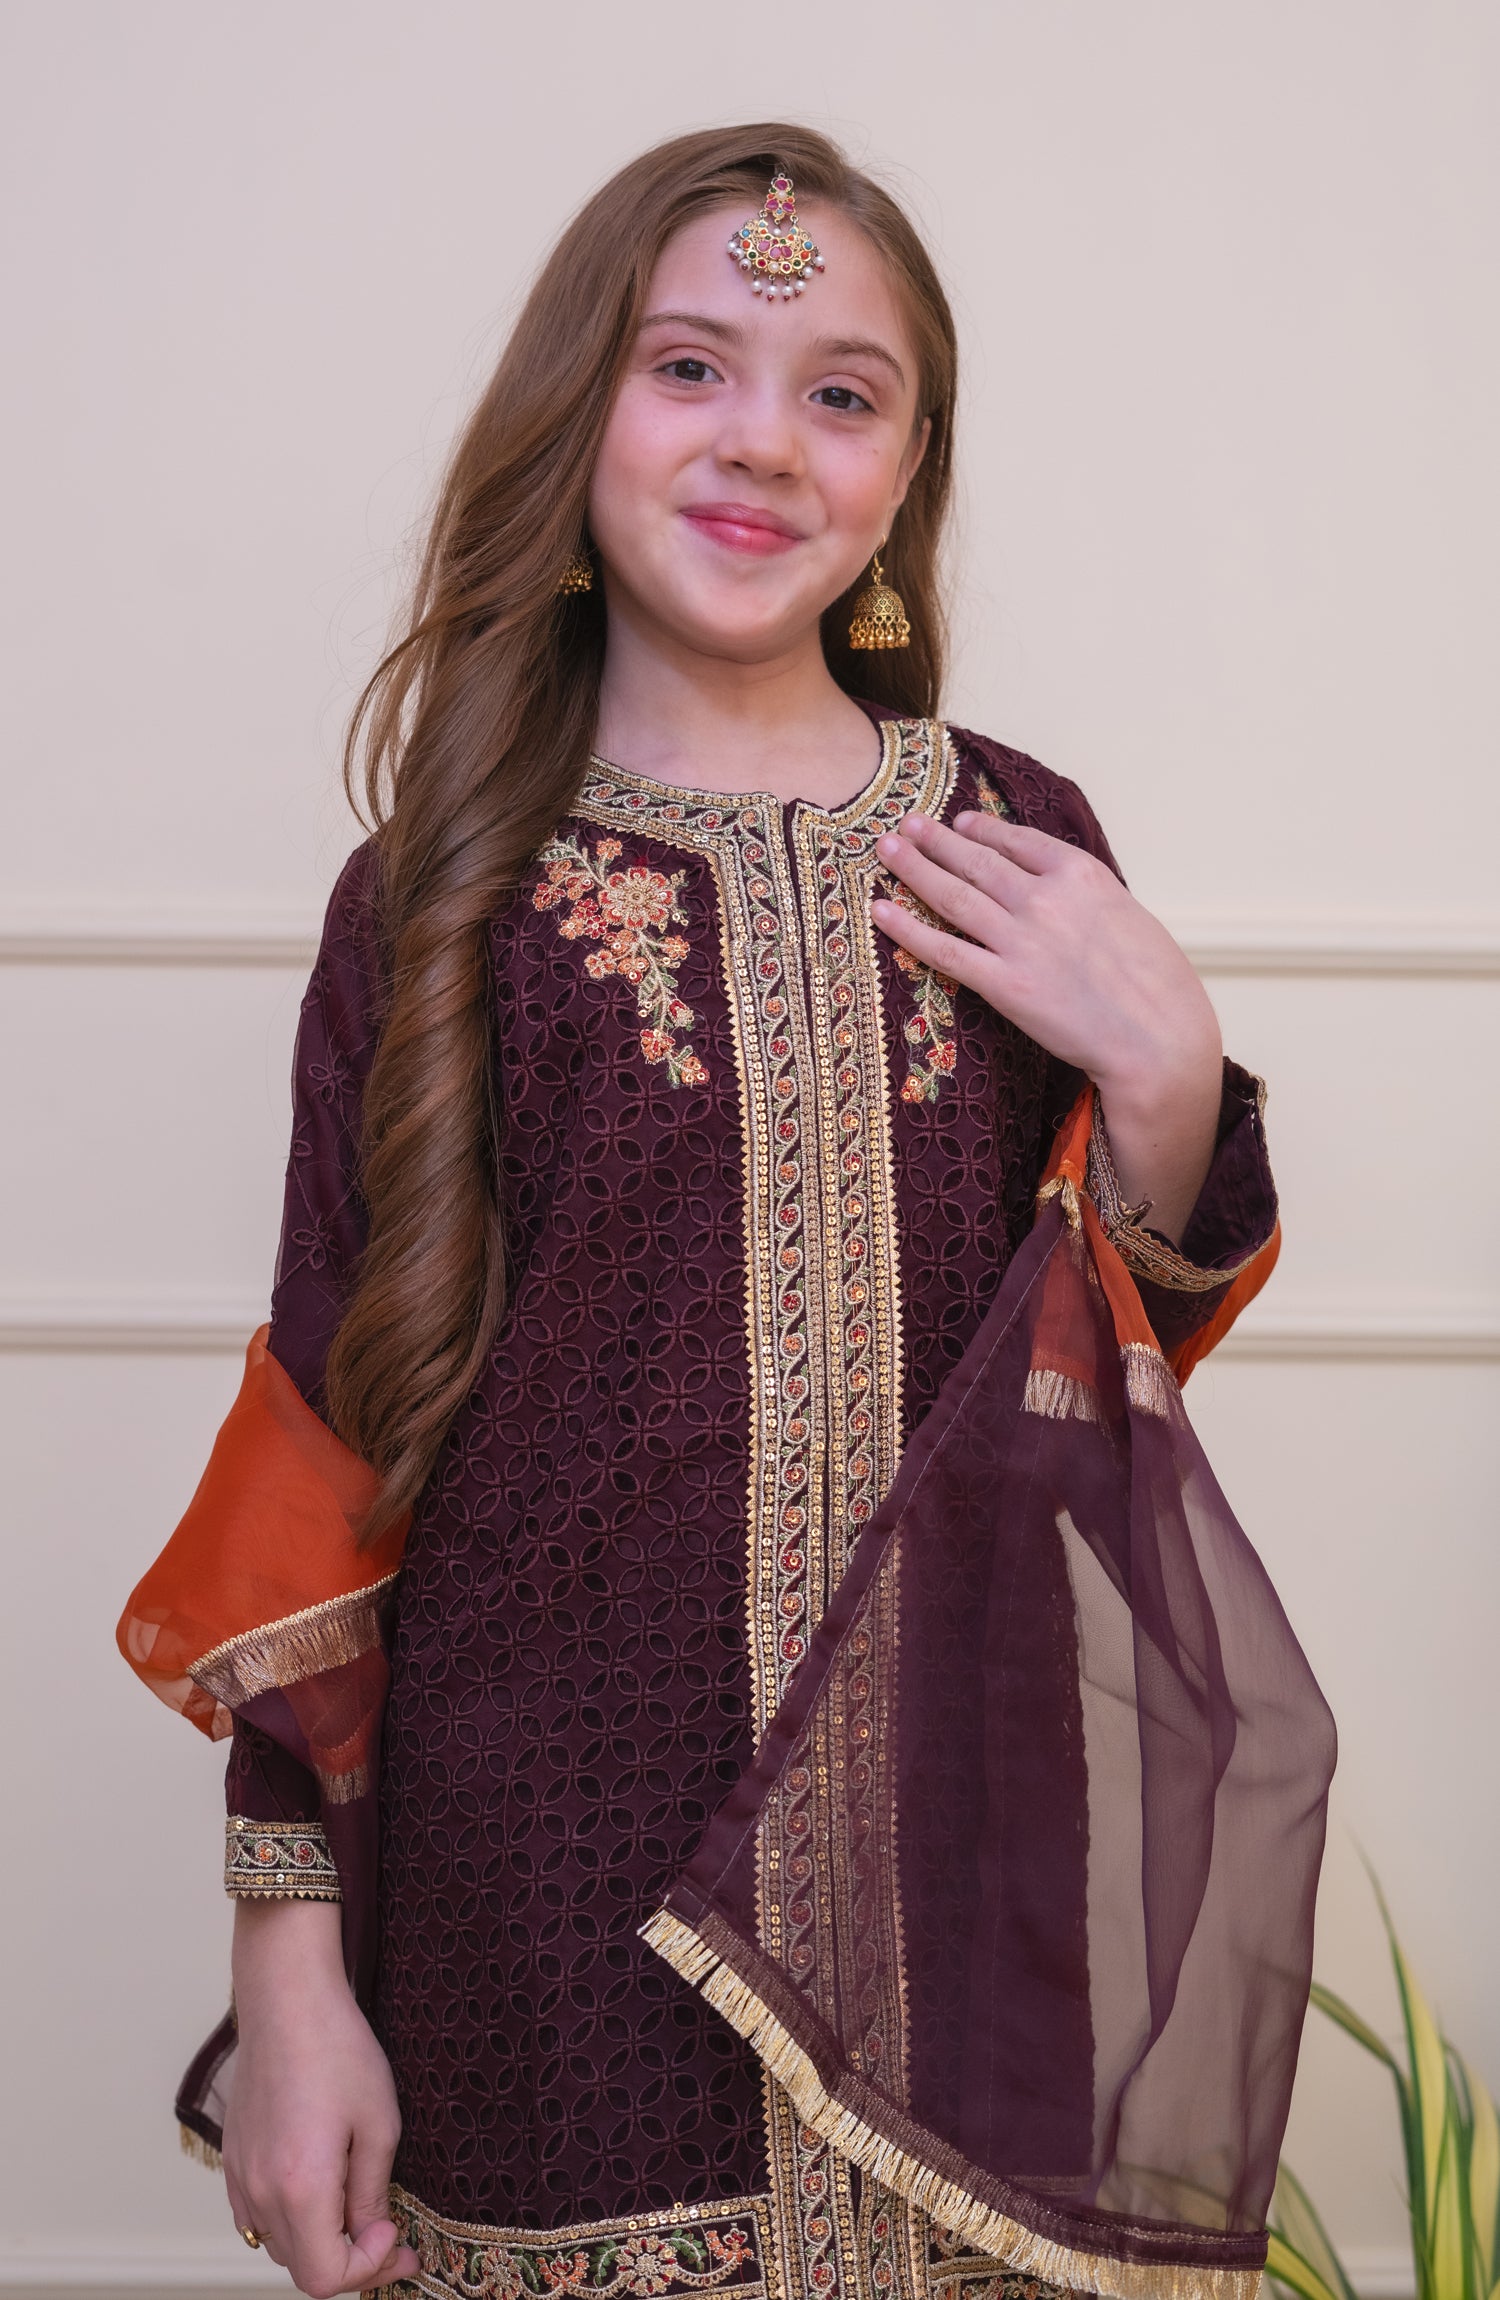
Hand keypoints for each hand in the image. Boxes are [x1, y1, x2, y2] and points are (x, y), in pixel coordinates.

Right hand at [222, 1898, 418, 2297]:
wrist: (287, 2002)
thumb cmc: (339, 2052)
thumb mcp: (379, 2123)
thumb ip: (372, 2192)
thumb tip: (372, 2236)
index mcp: (299, 2189)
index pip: (325, 2278)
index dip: (368, 2269)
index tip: (398, 2235)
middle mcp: (259, 2194)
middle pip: (301, 2267)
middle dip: (351, 2260)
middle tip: (391, 2234)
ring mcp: (239, 2178)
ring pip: (278, 2244)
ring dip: (319, 2241)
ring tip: (358, 2207)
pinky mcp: (231, 2160)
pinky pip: (256, 2216)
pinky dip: (290, 2219)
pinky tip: (320, 2188)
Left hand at [870, 809, 1223, 1242]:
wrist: (1159, 1039)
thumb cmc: (1159, 987)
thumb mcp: (1130, 918)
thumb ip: (1090, 900)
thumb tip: (1066, 894)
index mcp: (1083, 875)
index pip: (1020, 841)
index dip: (984, 830)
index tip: (961, 822)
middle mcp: (1045, 899)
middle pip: (978, 861)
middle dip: (937, 841)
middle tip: (907, 825)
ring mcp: (1021, 940)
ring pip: (953, 895)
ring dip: (914, 867)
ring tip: (887, 849)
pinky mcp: (1004, 984)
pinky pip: (944, 949)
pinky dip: (907, 928)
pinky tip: (881, 911)